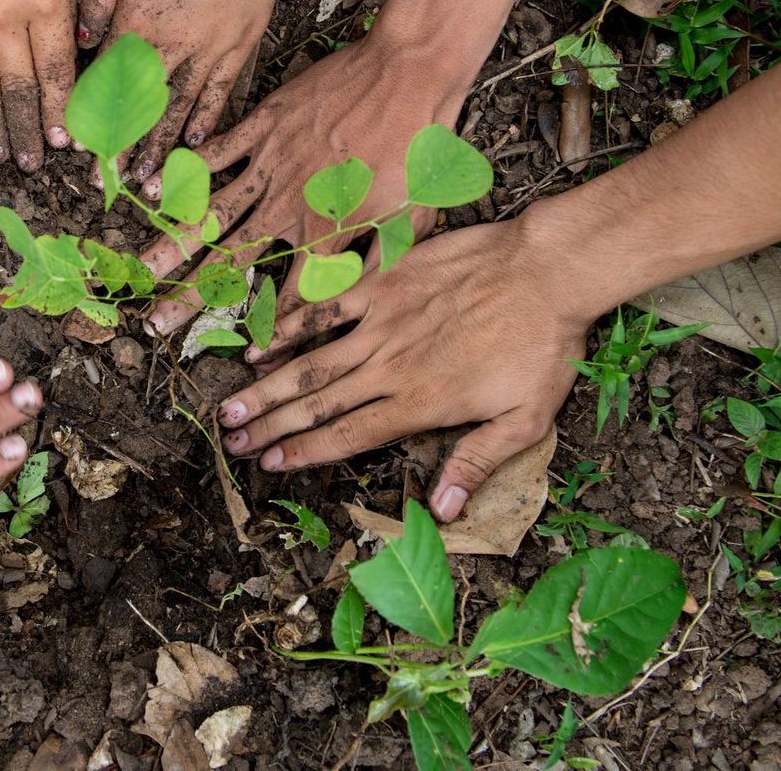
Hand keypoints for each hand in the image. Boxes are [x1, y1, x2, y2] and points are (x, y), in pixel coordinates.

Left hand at [77, 0, 283, 181]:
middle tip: (111, 184)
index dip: (93, 118)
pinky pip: (220, 92)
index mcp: (135, 22)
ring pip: (178, 108)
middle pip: (140, 107)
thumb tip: (80, 40)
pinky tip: (195, 145)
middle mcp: (169, 45)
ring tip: (149, 180)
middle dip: (124, 149)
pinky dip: (207, 120)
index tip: (81, 151)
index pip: (106, 82)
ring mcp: (207, 49)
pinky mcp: (238, 46)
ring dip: (162, 146)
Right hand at [139, 35, 459, 339]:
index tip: (248, 360)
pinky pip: (216, 153)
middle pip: (229, 261)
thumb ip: (378, 264)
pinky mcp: (264, 125)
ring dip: (173, 243)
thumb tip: (352, 304)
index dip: (271, 332)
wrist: (408, 72)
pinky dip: (185, 172)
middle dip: (189, 296)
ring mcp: (271, 163)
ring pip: (211, 211)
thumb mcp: (414, 218)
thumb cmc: (420, 146)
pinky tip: (153, 192)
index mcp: (327, 232)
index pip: (291, 296)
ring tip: (142, 270)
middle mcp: (289, 204)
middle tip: (154, 323)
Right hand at [216, 213, 584, 522]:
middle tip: (233, 445)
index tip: (270, 466)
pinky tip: (261, 345)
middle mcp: (392, 367)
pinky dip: (291, 328)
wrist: (549, 270)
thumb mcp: (527, 418)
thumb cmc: (544, 345)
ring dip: (267, 389)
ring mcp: (383, 323)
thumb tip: (442, 510)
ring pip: (312, 363)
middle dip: (271, 428)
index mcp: (421, 403)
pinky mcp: (384, 285)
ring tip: (231, 408)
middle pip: (318, 404)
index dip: (306, 453)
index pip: (349, 435)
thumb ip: (476, 461)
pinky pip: (327, 309)